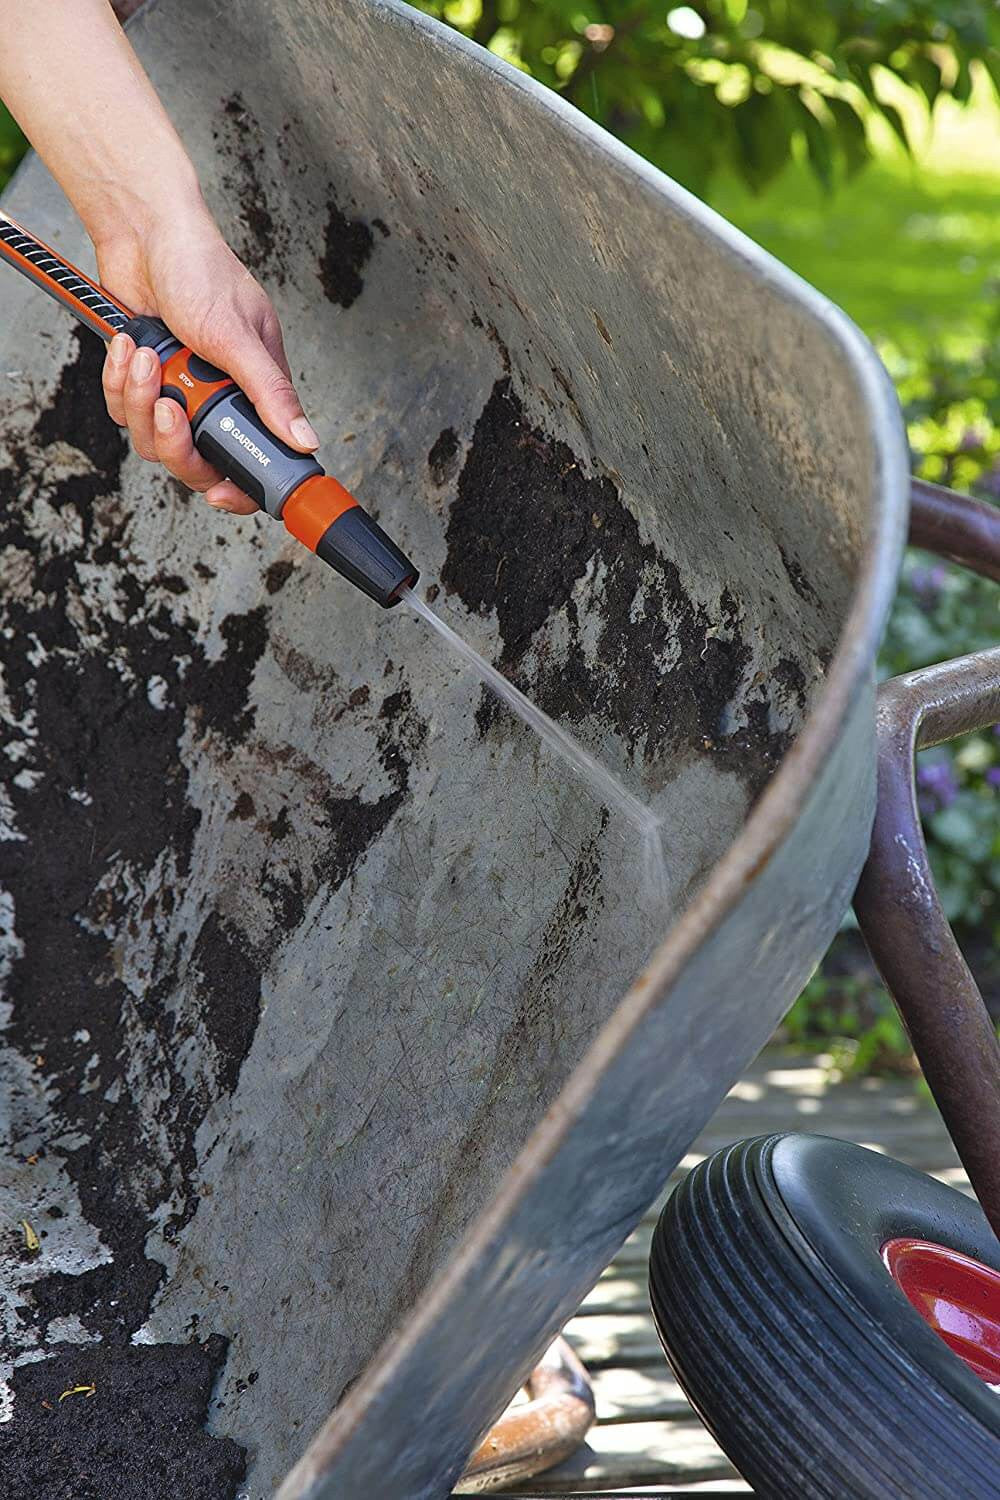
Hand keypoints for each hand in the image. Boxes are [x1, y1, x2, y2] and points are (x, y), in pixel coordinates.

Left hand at [97, 199, 317, 513]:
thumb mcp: (238, 335)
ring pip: (153, 439)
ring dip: (141, 400)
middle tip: (169, 409)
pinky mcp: (143, 380)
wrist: (142, 232)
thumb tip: (305, 439)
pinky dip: (120, 381)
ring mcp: (177, 391)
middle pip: (195, 461)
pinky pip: (124, 410)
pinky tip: (130, 347)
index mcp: (252, 391)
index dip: (238, 487)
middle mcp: (216, 398)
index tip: (219, 493)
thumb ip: (270, 393)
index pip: (253, 458)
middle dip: (174, 441)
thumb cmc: (199, 268)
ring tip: (147, 358)